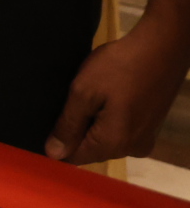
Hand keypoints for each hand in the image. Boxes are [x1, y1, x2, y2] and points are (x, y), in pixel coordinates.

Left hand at [45, 17, 189, 164]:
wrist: (161, 49)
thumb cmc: (119, 67)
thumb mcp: (84, 92)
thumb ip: (68, 125)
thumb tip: (53, 154)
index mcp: (114, 144)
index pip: (75, 158)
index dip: (57, 145)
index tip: (46, 124)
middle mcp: (132, 149)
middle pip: (91, 151)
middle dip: (75, 133)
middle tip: (65, 103)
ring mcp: (145, 139)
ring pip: (105, 141)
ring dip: (91, 124)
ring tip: (85, 98)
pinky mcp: (150, 127)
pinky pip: (119, 132)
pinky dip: (107, 120)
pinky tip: (103, 99)